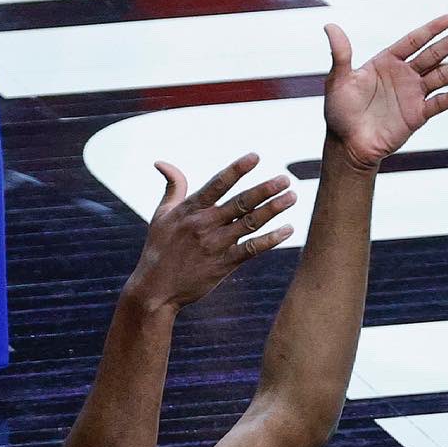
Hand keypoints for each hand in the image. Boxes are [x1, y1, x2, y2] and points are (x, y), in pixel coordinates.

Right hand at [128, 152, 295, 308]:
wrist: (155, 289)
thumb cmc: (158, 248)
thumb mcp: (161, 215)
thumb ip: (172, 187)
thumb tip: (162, 163)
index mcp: (190, 209)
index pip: (217, 184)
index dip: (237, 169)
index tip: (256, 157)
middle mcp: (204, 225)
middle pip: (240, 203)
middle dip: (265, 189)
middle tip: (285, 178)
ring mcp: (215, 245)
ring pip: (250, 223)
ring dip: (273, 209)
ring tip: (292, 197)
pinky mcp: (223, 265)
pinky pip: (252, 249)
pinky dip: (271, 239)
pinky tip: (288, 229)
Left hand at [322, 14, 447, 171]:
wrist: (348, 146)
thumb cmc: (340, 113)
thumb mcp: (338, 81)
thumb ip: (340, 55)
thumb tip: (330, 27)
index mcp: (386, 63)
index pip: (413, 41)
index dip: (431, 30)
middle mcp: (403, 76)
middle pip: (433, 54)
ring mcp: (412, 95)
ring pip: (441, 76)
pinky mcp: (417, 116)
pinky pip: (438, 104)